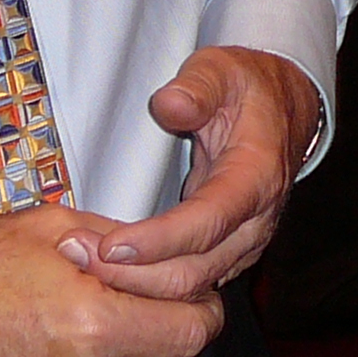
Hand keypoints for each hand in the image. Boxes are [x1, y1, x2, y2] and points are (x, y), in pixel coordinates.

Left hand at [57, 47, 321, 302]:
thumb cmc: (246, 88)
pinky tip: (108, 272)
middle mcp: (255, 221)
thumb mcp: (222, 69)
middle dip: (132, 272)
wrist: (283, 108)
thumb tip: (168, 105)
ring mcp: (244, 244)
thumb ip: (197, 85)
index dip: (158, 241)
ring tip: (80, 263)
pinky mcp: (228, 254)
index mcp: (256, 176)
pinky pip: (189, 284)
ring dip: (134, 284)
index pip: (208, 222)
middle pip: (194, 270)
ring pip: (190, 287)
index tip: (109, 245)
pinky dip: (148, 286)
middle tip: (74, 253)